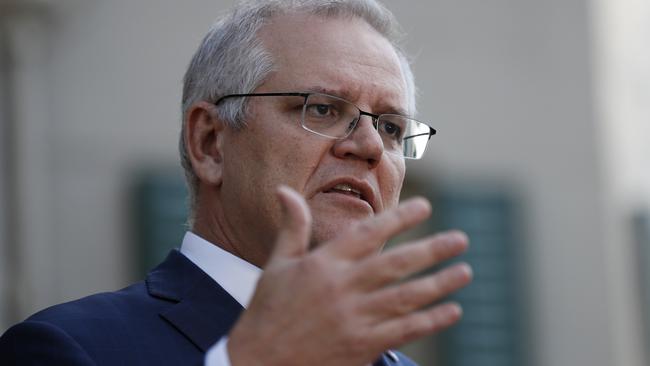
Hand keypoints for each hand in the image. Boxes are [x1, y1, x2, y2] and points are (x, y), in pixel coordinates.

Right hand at [227, 186, 471, 365]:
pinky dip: (430, 321)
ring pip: (405, 297)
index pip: (368, 233)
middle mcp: (341, 289)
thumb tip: (284, 190)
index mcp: (322, 264)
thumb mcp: (277, 264)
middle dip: (432, 250)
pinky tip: (452, 311)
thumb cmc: (268, 309)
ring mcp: (353, 319)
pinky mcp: (361, 347)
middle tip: (460, 239)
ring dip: (439, 284)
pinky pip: (403, 331)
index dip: (400, 218)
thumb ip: (292, 227)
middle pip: (396, 264)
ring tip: (464, 271)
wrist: (259, 362)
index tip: (426, 206)